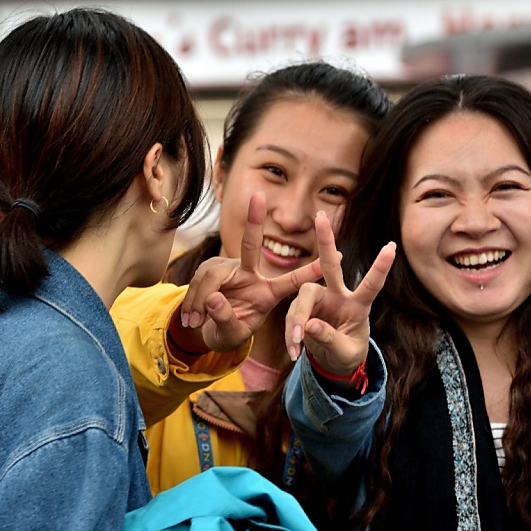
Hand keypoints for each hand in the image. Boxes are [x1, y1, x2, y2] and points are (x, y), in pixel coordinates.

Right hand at [175, 192, 324, 352]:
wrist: (209, 332)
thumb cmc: (229, 332)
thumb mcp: (232, 335)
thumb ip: (227, 319)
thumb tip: (214, 297)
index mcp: (268, 293)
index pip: (292, 280)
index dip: (312, 269)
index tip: (340, 253)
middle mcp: (250, 274)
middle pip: (250, 245)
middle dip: (254, 219)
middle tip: (257, 196)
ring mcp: (228, 269)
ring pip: (213, 274)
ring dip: (201, 298)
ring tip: (195, 321)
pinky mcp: (210, 269)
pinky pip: (200, 281)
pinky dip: (193, 301)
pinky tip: (191, 318)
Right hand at [285, 210, 394, 373]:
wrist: (331, 362)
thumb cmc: (346, 355)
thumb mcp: (344, 353)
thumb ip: (329, 339)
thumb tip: (308, 326)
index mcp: (358, 306)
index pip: (371, 285)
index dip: (380, 268)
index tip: (392, 246)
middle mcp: (338, 296)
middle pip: (330, 267)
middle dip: (325, 242)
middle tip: (320, 217)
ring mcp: (319, 301)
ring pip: (304, 297)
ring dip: (297, 320)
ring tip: (297, 344)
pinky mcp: (302, 309)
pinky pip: (293, 318)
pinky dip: (291, 336)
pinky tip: (293, 351)